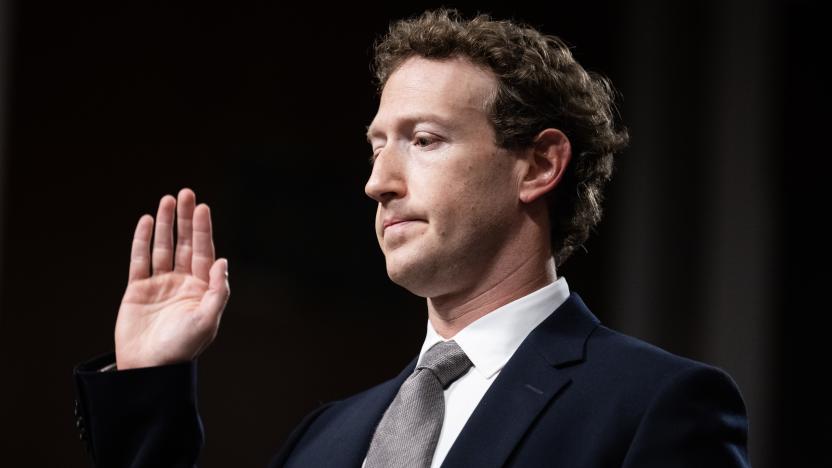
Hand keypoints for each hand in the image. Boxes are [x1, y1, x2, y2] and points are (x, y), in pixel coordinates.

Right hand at [114, 188, 229, 369]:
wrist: (149, 369)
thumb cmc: (182, 348)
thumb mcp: (207, 321)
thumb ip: (217, 291)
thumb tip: (222, 261)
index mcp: (202, 289)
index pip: (205, 252)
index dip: (203, 229)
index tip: (202, 207)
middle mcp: (182, 283)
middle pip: (186, 243)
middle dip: (186, 219)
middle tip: (186, 193)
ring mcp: (160, 284)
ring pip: (163, 247)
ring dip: (165, 224)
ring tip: (167, 200)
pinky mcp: (137, 290)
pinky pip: (140, 260)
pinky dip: (142, 240)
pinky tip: (145, 221)